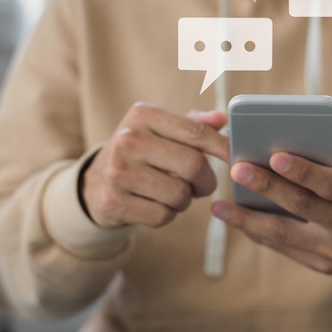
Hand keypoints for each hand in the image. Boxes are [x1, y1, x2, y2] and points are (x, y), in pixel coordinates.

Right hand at [82, 103, 228, 228]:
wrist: (96, 183)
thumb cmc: (142, 153)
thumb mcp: (162, 131)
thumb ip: (194, 124)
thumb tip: (222, 119)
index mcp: (142, 115)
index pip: (195, 131)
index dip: (222, 147)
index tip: (236, 157)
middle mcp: (127, 139)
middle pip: (193, 165)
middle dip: (206, 180)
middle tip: (202, 184)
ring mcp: (117, 171)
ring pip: (180, 194)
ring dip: (185, 199)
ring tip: (173, 192)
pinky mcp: (114, 201)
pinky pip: (163, 215)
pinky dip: (167, 214)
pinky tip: (155, 203)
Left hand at [212, 153, 331, 279]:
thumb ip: (327, 171)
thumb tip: (279, 155)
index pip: (330, 184)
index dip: (303, 171)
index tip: (275, 156)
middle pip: (300, 207)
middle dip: (266, 187)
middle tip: (237, 170)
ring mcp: (331, 252)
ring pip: (283, 234)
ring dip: (247, 219)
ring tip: (221, 206)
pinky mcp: (318, 266)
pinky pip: (282, 247)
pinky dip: (257, 232)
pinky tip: (235, 219)